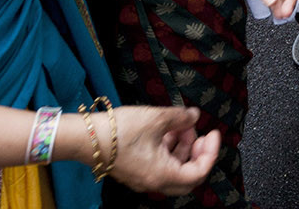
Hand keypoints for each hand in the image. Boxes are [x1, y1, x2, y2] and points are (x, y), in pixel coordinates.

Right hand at [103, 105, 219, 194]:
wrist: (85, 137)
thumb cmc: (118, 131)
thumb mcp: (156, 118)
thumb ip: (180, 117)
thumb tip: (194, 116)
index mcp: (163, 175)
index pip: (200, 171)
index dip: (211, 151)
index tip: (213, 133)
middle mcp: (154, 182)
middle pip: (189, 176)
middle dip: (198, 153)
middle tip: (199, 134)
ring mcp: (143, 179)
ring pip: (174, 170)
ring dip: (182, 149)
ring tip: (180, 126)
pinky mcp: (135, 172)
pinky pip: (160, 166)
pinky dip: (168, 150)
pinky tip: (165, 131)